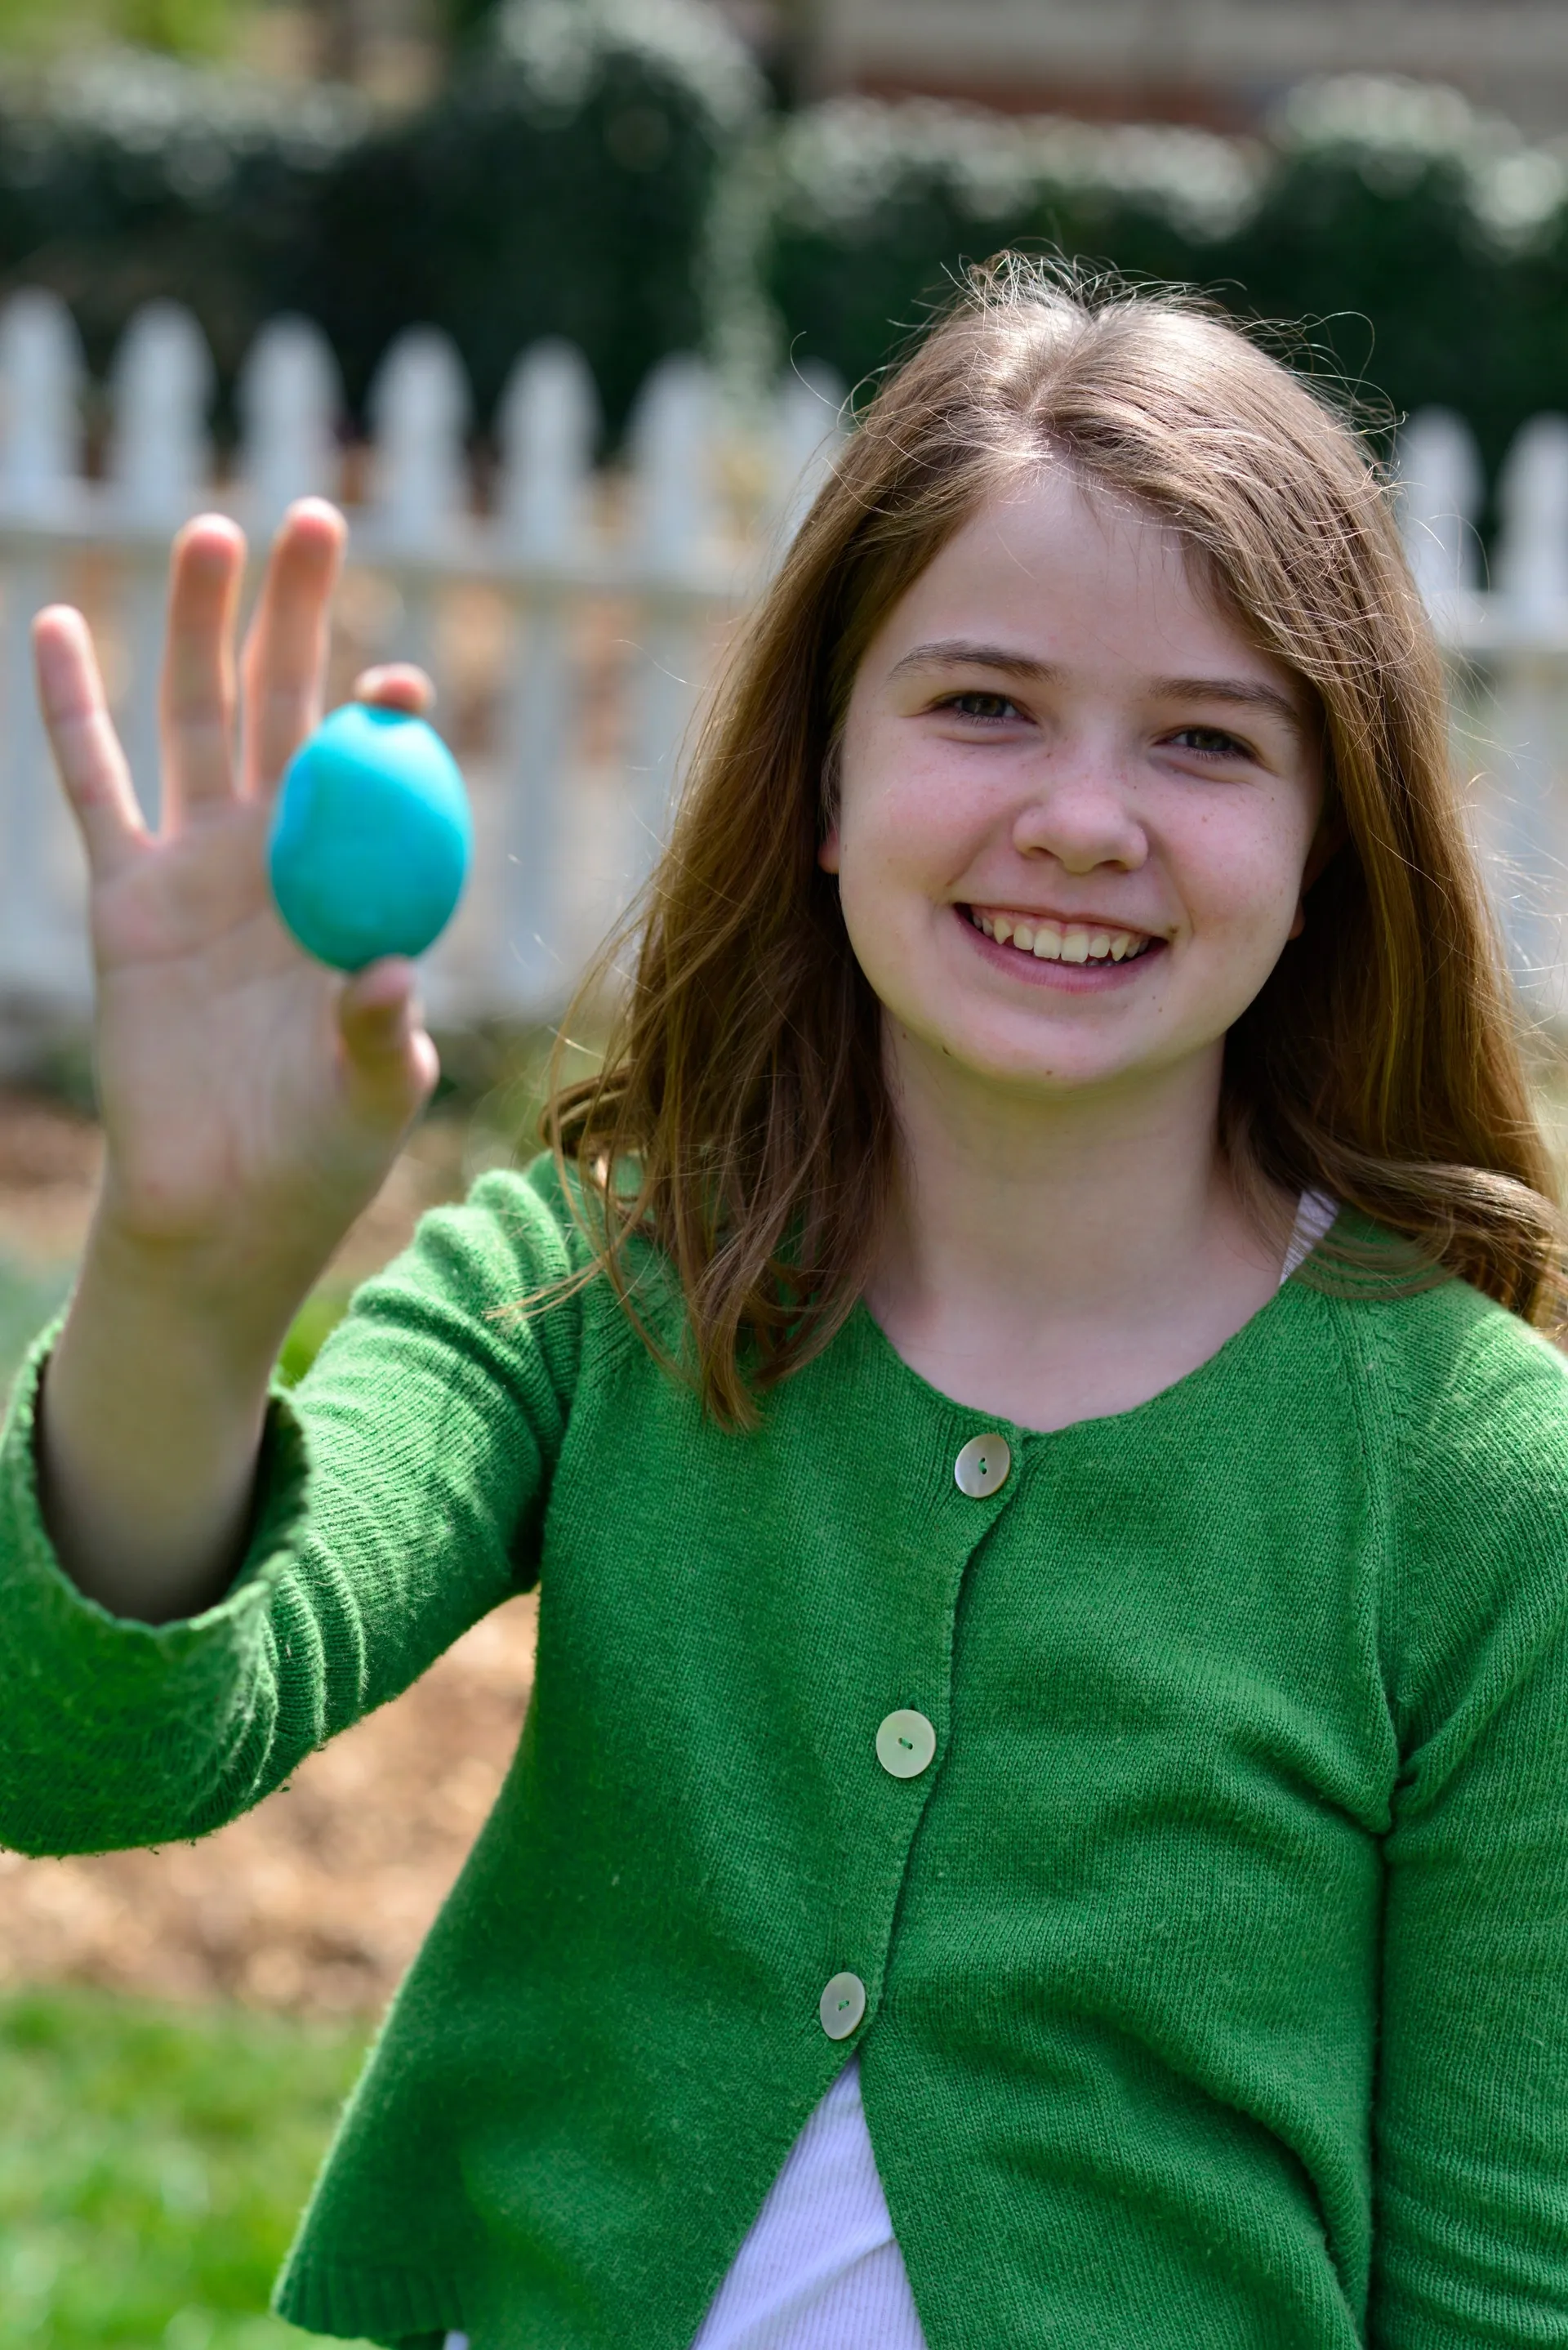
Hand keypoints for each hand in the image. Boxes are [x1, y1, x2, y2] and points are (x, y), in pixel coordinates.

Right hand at [34, 500, 439, 1353]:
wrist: (219, 1210)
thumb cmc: (319, 1159)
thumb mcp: (372, 1101)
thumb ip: (383, 1039)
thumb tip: (384, 976)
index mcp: (355, 887)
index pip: (378, 778)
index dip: (385, 719)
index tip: (401, 682)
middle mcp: (282, 857)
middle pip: (287, 707)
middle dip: (299, 614)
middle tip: (316, 514)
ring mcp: (199, 867)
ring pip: (195, 719)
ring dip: (202, 627)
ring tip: (214, 531)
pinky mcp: (124, 895)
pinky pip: (93, 786)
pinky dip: (73, 706)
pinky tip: (66, 621)